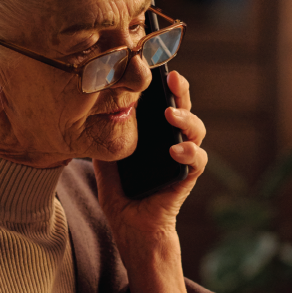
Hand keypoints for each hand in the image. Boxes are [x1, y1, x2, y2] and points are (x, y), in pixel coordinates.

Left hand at [94, 70, 206, 234]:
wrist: (131, 227)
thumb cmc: (121, 192)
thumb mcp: (105, 159)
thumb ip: (105, 137)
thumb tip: (93, 110)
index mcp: (155, 133)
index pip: (162, 102)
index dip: (163, 85)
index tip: (156, 66)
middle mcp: (172, 141)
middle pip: (184, 108)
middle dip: (181, 91)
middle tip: (172, 78)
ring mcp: (182, 157)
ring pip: (197, 130)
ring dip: (187, 119)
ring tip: (172, 115)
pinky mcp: (187, 177)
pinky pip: (197, 160)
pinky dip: (190, 153)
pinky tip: (176, 150)